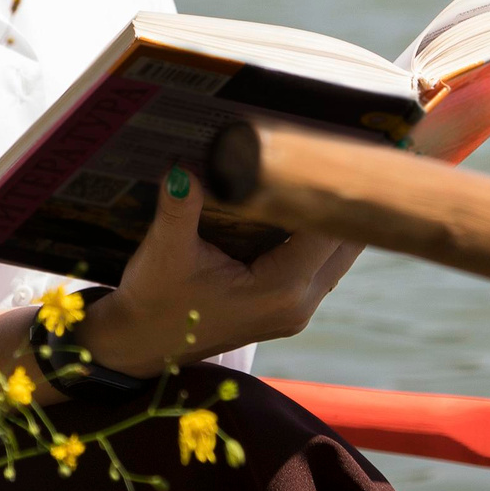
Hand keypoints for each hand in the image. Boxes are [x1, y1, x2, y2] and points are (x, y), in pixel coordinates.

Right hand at [80, 167, 364, 374]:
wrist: (141, 344)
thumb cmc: (153, 301)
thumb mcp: (164, 250)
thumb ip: (180, 206)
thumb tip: (186, 164)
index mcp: (280, 289)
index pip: (329, 228)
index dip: (334, 188)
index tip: (336, 146)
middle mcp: (299, 303)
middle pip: (348, 242)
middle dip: (345, 199)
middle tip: (344, 148)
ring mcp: (297, 310)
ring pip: (340, 254)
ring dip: (338, 217)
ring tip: (331, 168)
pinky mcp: (288, 310)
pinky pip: (323, 264)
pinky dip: (322, 234)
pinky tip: (310, 203)